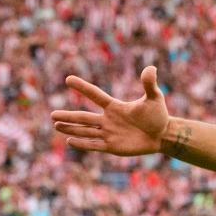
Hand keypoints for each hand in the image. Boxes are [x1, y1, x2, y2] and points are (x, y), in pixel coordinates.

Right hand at [51, 66, 169, 156]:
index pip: (96, 95)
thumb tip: (150, 68)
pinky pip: (94, 145)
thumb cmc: (158, 115)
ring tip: (56, 125)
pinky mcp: (113, 147)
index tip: (69, 79)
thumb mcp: (154, 98)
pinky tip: (70, 141)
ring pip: (85, 130)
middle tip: (52, 115)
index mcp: (115, 106)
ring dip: (71, 129)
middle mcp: (108, 119)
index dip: (83, 87)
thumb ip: (149, 84)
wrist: (163, 135)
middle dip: (68, 116)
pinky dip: (82, 143)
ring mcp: (109, 133)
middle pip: (84, 117)